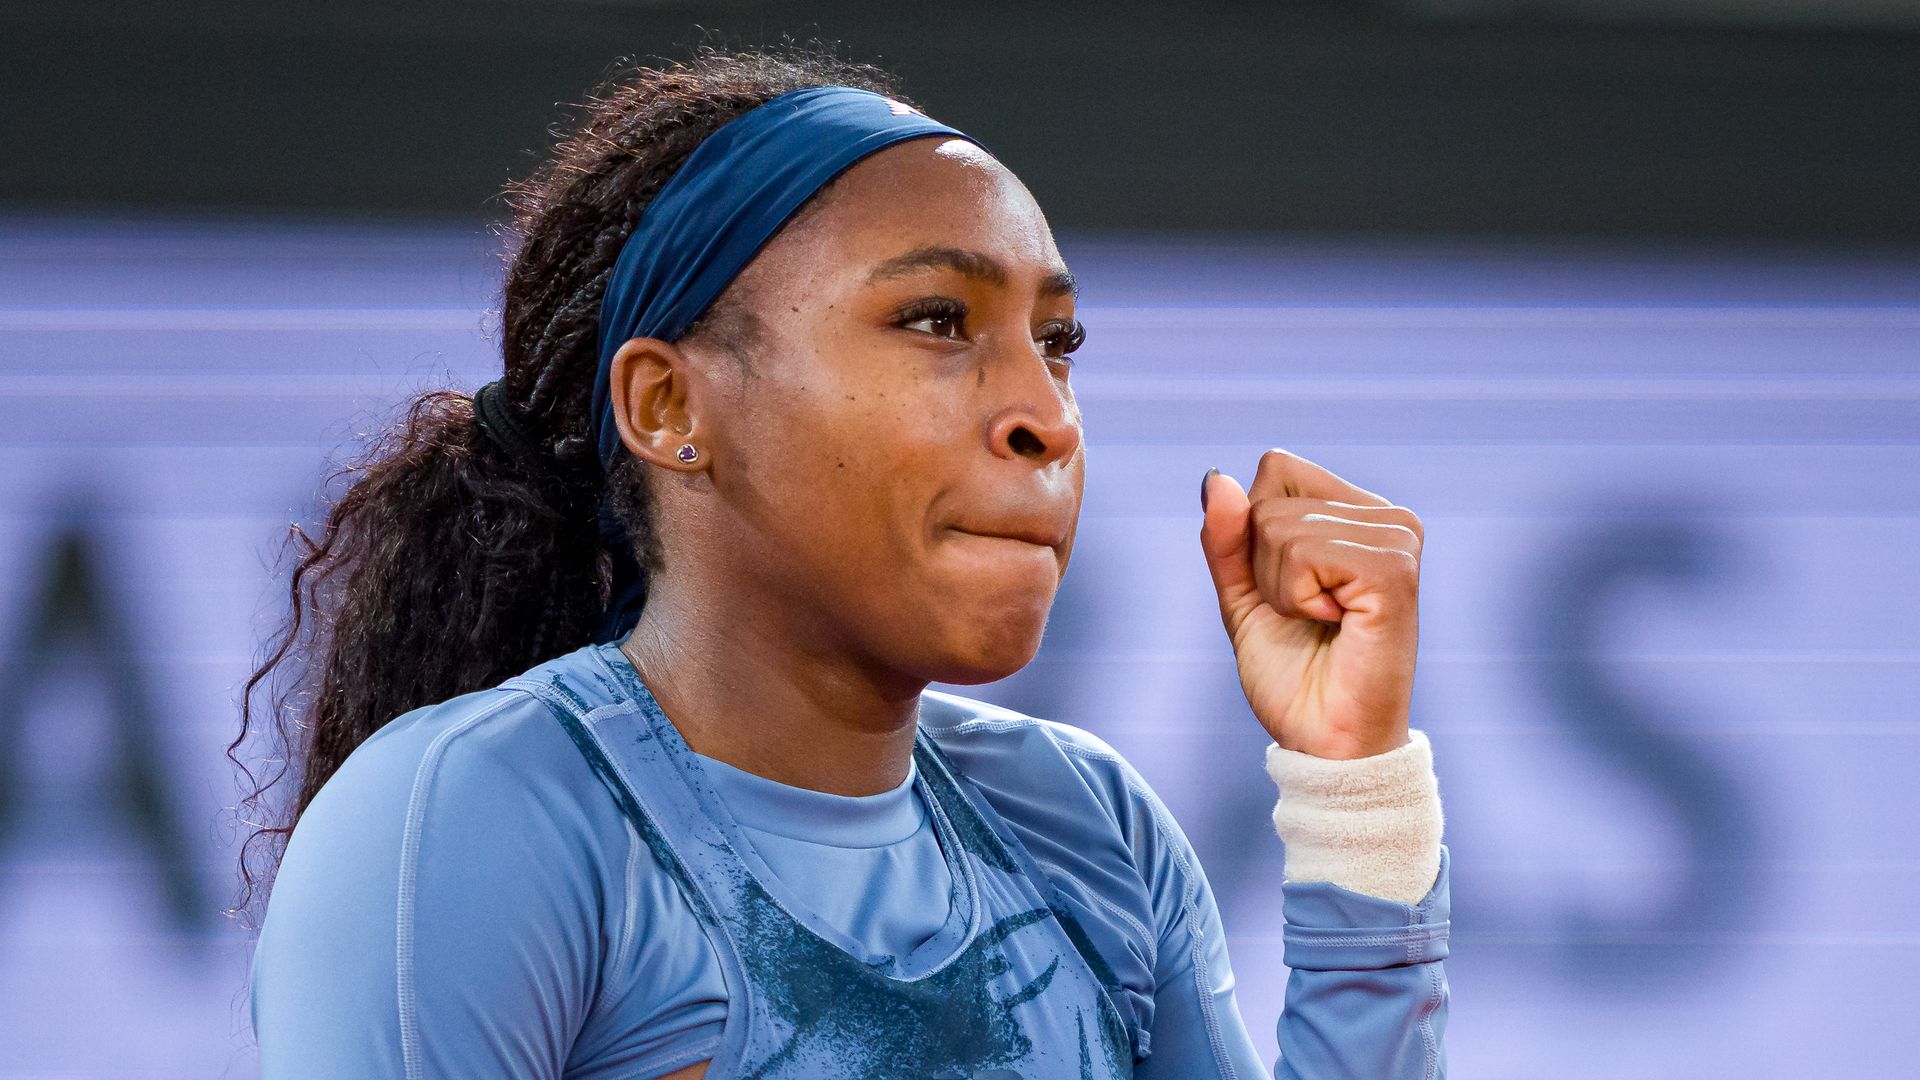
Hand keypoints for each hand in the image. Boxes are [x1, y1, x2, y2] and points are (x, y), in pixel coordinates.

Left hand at [1198, 449, 1423, 760]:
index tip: (1288, 590)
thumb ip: (1226, 537)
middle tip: (1305, 615)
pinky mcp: (1394, 569)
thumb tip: (1214, 478)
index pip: (1276, 469)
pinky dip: (1294, 598)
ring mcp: (1397, 539)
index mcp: (1359, 514)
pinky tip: (1333, 625)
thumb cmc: (1294, 675)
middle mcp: (1388, 518)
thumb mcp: (1243, 595)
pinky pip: (1301, 553)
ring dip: (1278, 588)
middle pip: (1270, 496)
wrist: (1325, 743)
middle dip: (1262, 565)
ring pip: (1278, 526)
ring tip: (1320, 624)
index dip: (1252, 533)